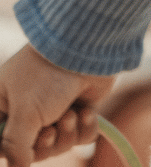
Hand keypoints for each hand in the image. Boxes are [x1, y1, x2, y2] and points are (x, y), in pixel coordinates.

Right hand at [0, 45, 115, 166]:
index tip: (25, 141)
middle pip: (31, 150)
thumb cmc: (48, 77)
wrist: (88, 49)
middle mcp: (28, 107)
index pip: (1, 140)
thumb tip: (17, 166)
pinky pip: (82, 135)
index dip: (11, 150)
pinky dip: (85, 127)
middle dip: (44, 145)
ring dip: (66, 134)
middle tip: (49, 132)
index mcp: (4, 103)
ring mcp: (56, 107)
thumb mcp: (24, 113)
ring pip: (59, 144)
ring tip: (71, 115)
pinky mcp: (81, 106)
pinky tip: (86, 112)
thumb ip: (15, 145)